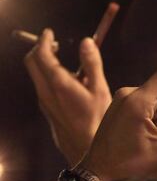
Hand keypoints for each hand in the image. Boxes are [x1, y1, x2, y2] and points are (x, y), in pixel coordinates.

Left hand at [24, 28, 110, 165]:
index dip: (44, 40)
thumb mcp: (100, 89)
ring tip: (63, 59)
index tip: (49, 32)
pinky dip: (47, 74)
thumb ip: (92, 64)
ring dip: (43, 61)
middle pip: (32, 62)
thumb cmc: (96, 118)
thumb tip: (86, 41)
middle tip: (55, 43)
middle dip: (40, 48)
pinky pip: (41, 85)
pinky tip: (66, 80)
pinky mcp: (46, 109)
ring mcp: (43, 101)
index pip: (43, 55)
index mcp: (58, 83)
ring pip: (35, 74)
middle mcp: (45, 90)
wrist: (84, 148)